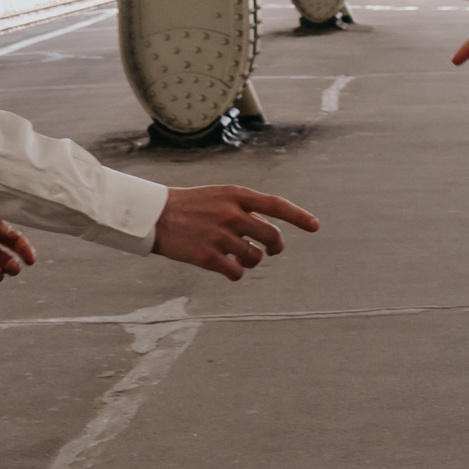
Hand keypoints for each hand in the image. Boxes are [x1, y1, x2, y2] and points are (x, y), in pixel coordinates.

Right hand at [153, 185, 320, 280]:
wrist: (153, 215)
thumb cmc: (189, 205)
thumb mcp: (218, 196)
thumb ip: (243, 208)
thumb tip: (268, 230)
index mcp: (236, 195)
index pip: (276, 205)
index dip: (298, 216)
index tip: (315, 226)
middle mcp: (232, 214)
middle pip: (271, 236)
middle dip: (276, 246)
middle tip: (271, 250)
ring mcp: (220, 235)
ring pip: (255, 257)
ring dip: (252, 260)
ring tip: (238, 256)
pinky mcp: (208, 256)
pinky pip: (237, 272)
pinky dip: (236, 273)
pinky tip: (228, 268)